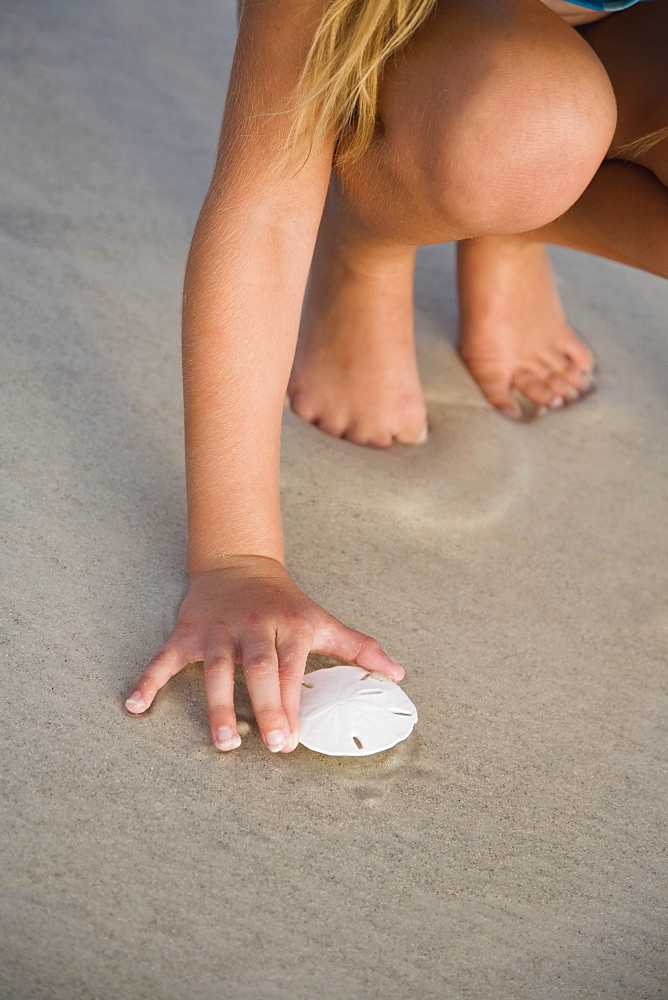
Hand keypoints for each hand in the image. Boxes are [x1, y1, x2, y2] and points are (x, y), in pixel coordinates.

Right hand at [125, 556, 403, 752]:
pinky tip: (136, 706)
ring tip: (224, 743)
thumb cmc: (286, 602)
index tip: (295, 739)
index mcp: (289, 626)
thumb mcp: (322, 620)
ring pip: (216, 669)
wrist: (239, 563)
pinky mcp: (188, 632)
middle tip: (272, 744)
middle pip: (259, 668)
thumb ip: (357, 648)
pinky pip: (165, 658)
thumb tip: (399, 674)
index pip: (292, 667)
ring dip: (219, 706)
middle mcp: (254, 628)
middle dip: (266, 706)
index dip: (294, 702)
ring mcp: (218, 630)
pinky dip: (149, 680)